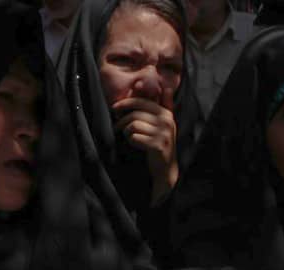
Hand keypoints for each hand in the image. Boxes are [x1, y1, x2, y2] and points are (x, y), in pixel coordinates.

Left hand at [112, 86, 178, 204]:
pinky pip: (135, 137)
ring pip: (133, 126)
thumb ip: (165, 105)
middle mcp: (166, 122)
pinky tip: (135, 144)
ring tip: (128, 136)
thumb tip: (168, 88)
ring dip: (126, 132)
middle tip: (117, 126)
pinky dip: (131, 141)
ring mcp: (163, 134)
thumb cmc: (160, 143)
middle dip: (122, 120)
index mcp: (166, 114)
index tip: (114, 108)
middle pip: (135, 114)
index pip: (142, 102)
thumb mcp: (165, 123)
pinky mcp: (157, 146)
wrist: (166, 168)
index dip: (126, 103)